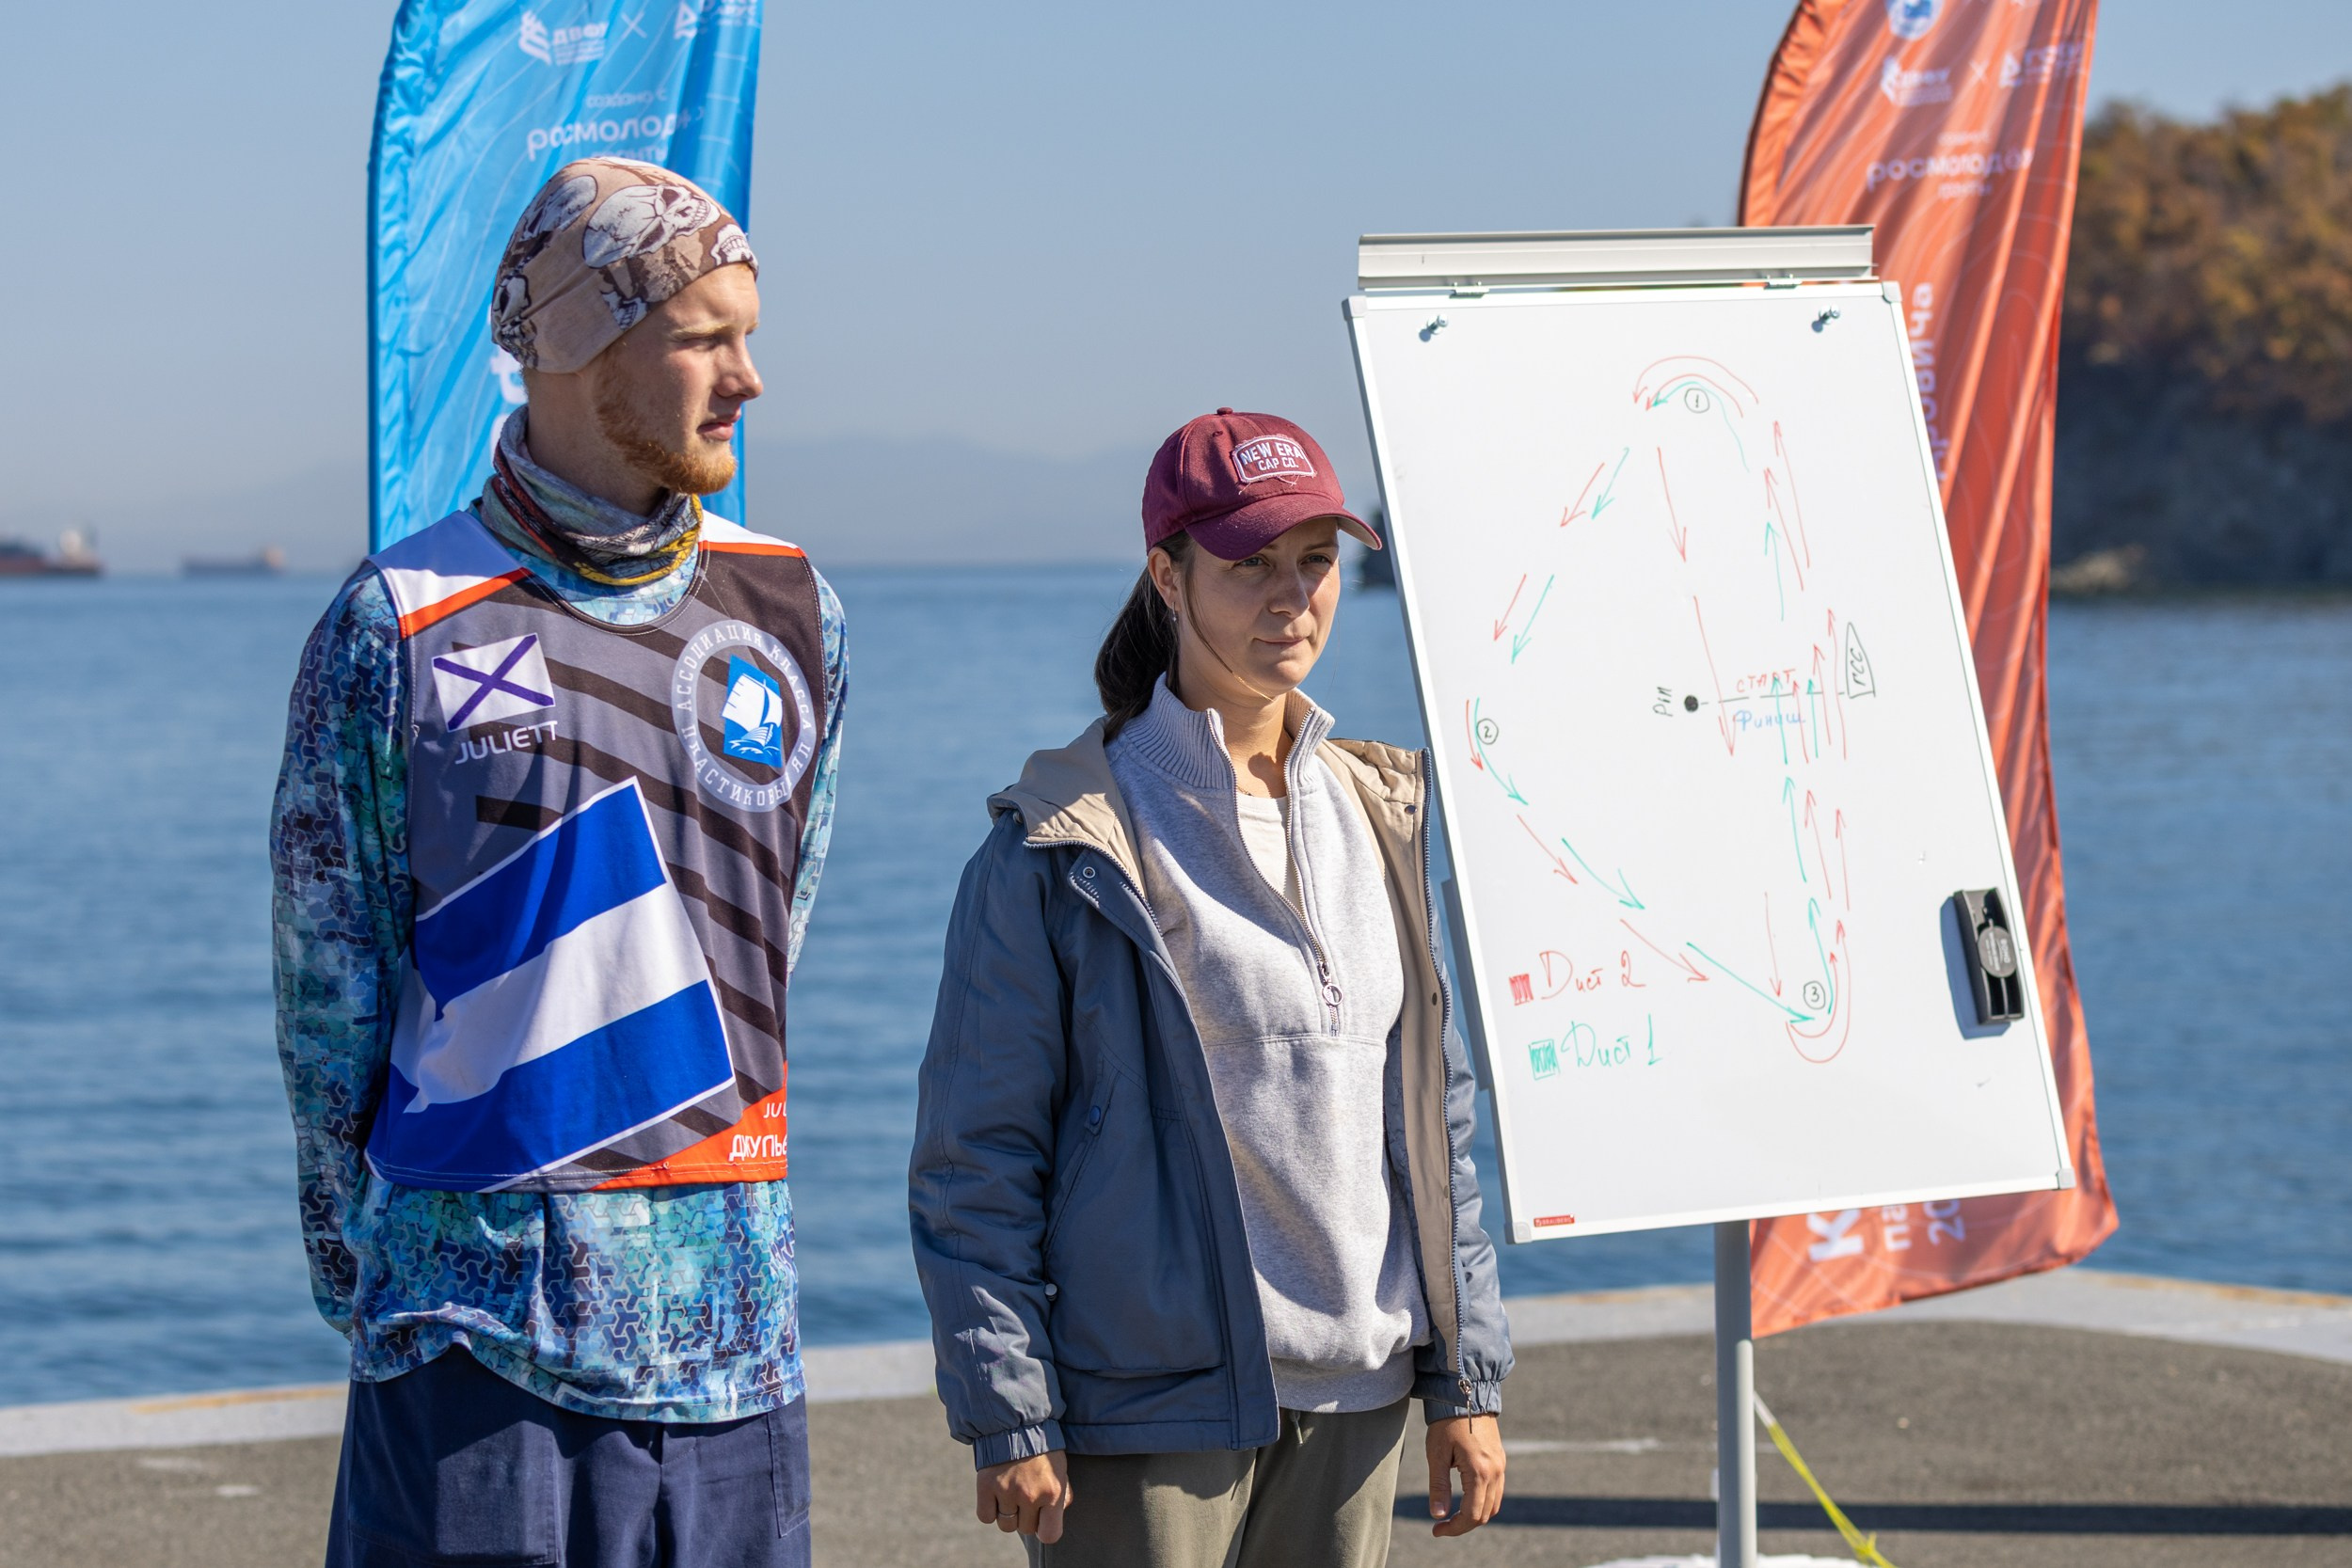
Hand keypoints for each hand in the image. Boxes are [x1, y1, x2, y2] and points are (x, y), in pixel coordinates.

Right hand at [976, 1450, 1071, 1541]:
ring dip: (1008, 1514)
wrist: (1017, 1421)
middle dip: (1026, 1517)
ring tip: (1011, 1494)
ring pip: (1006, 1525)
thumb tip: (1053, 1518)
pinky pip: (986, 1516)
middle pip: (1026, 1529)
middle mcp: (1030, 1495)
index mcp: (1053, 1492)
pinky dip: (989, 1509)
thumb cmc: (1043, 1447)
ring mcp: (1007, 1491)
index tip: (1042, 1520)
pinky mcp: (986, 1486)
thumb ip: (1062, 1495)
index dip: (1044, 1530)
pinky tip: (996, 1494)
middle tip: (1025, 1496)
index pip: (1050, 1535)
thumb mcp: (1060, 1469)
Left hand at [1425, 1413, 1504, 1536]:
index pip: (1472, 1515)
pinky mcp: (1500, 1459)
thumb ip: (1439, 1487)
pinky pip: (1497, 1491)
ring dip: (1475, 1515)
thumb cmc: (1447, 1422)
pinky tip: (1465, 1498)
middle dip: (1463, 1525)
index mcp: (1480, 1472)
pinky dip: (1483, 1501)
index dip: (1454, 1528)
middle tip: (1441, 1526)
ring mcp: (1501, 1466)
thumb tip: (1438, 1516)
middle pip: (1485, 1514)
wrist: (1466, 1394)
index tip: (1436, 1530)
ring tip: (1452, 1515)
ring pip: (1493, 1505)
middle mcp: (1495, 1472)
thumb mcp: (1437, 1454)